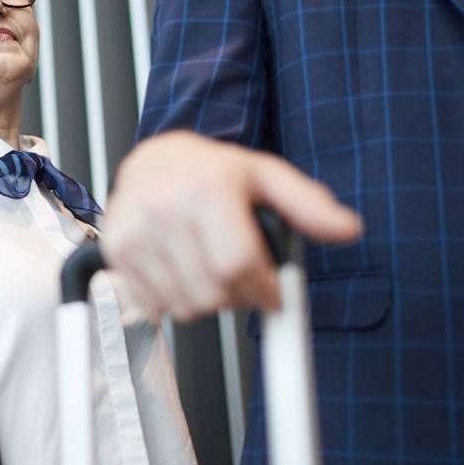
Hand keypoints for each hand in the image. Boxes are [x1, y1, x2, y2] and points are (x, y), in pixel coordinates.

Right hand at [100, 131, 361, 320]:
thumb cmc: (210, 170)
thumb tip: (347, 228)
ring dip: (205, 301)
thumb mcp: (266, 176)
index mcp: (205, 189)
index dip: (261, 291)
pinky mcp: (116, 252)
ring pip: (184, 305)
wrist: (154, 159)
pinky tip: (181, 270)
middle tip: (239, 275)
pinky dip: (174, 300)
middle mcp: (163, 209)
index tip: (270, 294)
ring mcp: (134, 233)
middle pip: (211, 293)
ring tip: (208, 268)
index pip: (236, 266)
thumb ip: (307, 204)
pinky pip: (153, 305)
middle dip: (236, 297)